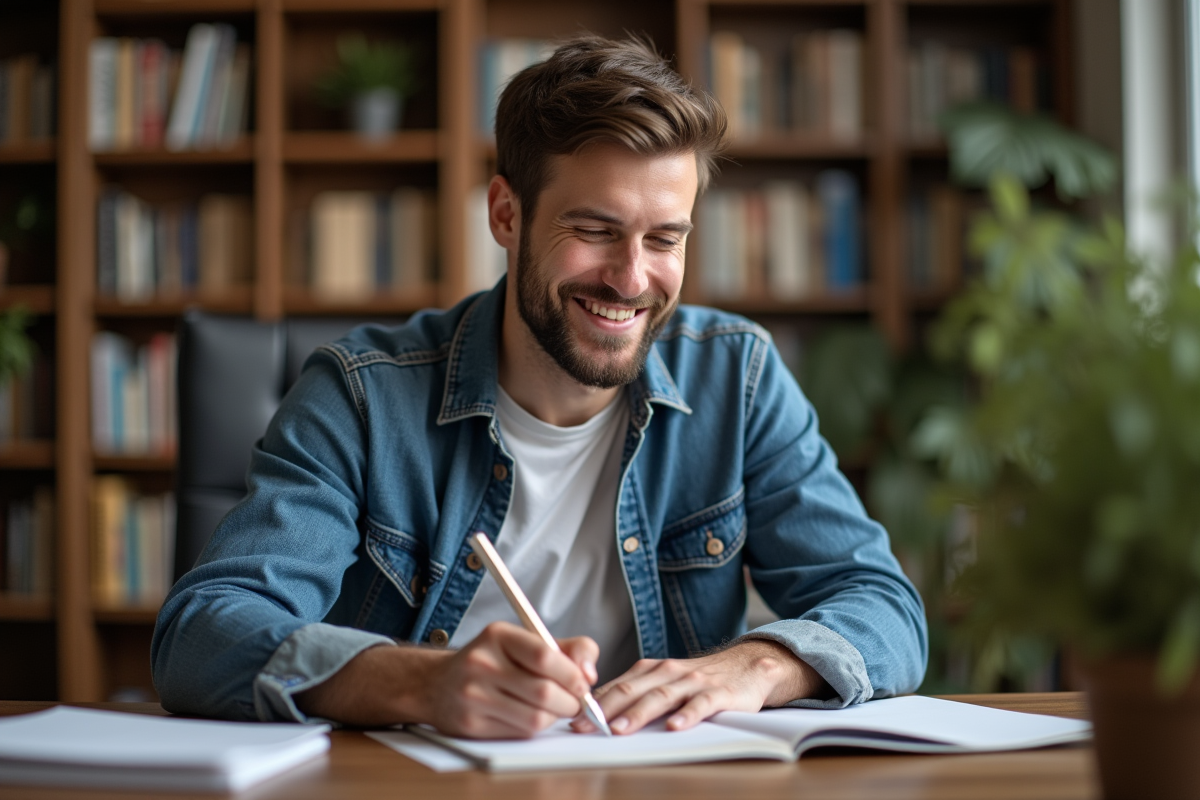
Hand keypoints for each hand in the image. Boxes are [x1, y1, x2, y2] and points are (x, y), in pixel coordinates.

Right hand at [295, 621, 597, 737]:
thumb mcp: (525, 641)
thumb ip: (566, 649)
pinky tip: (530, 716)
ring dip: (554, 717)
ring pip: (535, 719)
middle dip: (570, 702)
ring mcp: (473, 696)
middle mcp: (481, 663)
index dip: (572, 673)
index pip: (544, 655)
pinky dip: (534, 728)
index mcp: (498, 635)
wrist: (436, 684)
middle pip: (544, 692)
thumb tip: (590, 672)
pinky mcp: (471, 724)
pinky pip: (519, 733)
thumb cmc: (492, 661)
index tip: (584, 681)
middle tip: (576, 701)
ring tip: (554, 708)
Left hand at [573, 640, 825, 734]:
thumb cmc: (700, 680)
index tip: (572, 719)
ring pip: (661, 697)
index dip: (593, 703)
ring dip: (638, 713)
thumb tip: (599, 712)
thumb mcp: (666, 681)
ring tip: (619, 729)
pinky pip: (700, 705)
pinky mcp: (719, 693)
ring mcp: (694, 682)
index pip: (617, 685)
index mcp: (652, 670)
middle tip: (585, 726)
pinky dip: (686, 715)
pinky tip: (673, 727)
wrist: (749, 666)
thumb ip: (638, 693)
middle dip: (605, 709)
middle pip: (633, 690)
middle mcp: (669, 672)